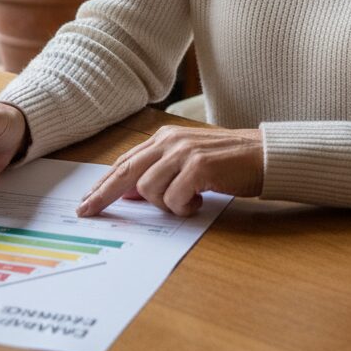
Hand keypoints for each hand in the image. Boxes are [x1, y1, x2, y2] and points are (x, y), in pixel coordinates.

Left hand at [77, 125, 263, 217]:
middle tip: (87, 212)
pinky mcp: (199, 167)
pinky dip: (184, 208)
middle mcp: (171, 141)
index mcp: (165, 138)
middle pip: (126, 172)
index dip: (103, 183)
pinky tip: (200, 201)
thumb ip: (160, 173)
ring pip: (150, 190)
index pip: (126, 162)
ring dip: (166, 205)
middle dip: (104, 194)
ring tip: (189, 201)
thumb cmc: (228, 163)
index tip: (86, 201)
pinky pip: (174, 199)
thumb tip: (130, 195)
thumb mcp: (188, 164)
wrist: (264, 156)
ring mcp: (184, 153)